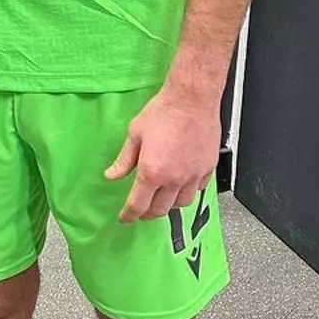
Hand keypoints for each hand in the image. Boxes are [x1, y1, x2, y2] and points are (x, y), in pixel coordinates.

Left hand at [105, 83, 220, 222]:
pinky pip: (197, 190)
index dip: (129, 215)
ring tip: (161, 197)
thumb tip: (111, 175)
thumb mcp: (135, 133)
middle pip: (160, 210)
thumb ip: (124, 159)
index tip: (125, 218)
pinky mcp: (207, 169)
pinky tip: (181, 183)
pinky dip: (187, 191)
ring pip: (181, 204)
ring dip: (169, 204)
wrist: (192, 99)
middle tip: (141, 209)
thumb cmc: (164, 111)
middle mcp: (173, 179)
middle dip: (148, 213)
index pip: (138, 205)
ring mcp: (192, 176)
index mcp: (151, 172)